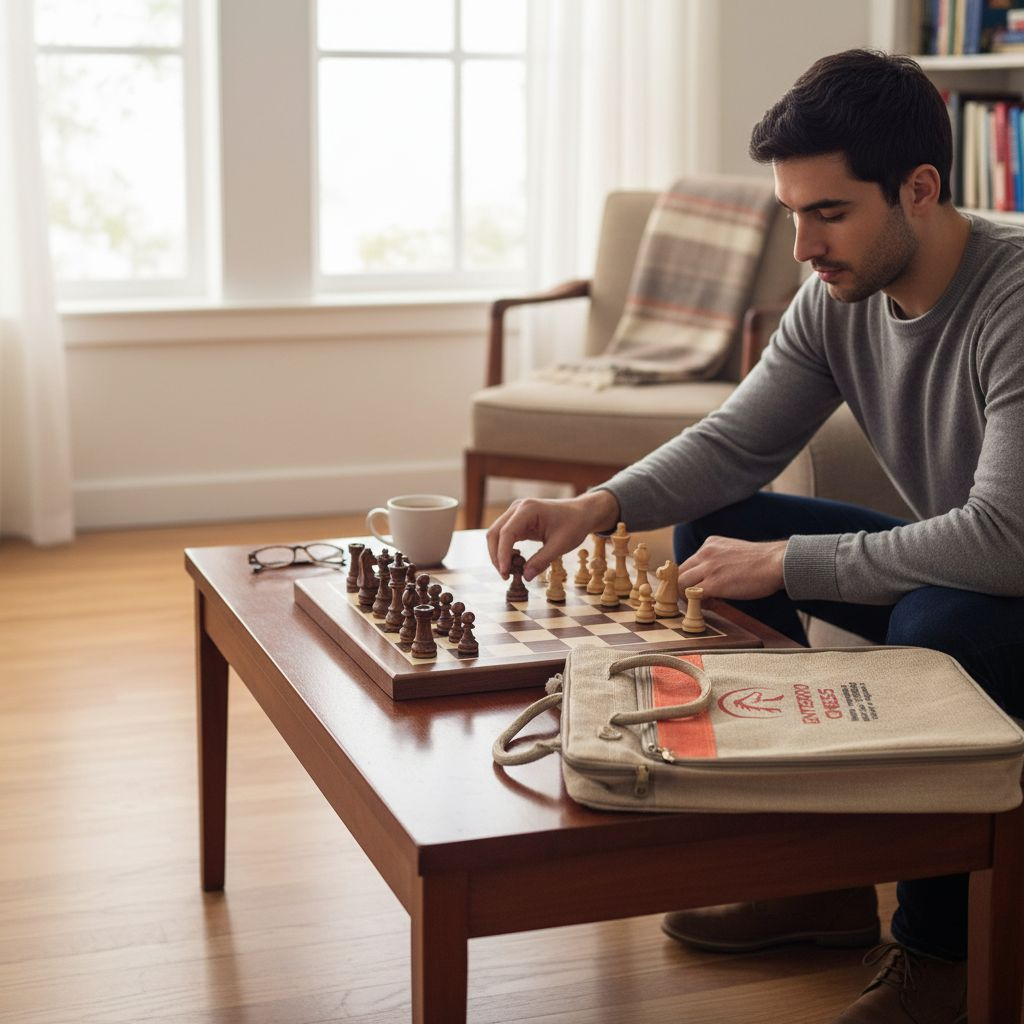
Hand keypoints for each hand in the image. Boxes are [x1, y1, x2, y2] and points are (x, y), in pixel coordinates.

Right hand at [486, 490, 619, 580]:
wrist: (581, 513)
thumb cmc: (574, 525)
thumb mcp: (561, 545)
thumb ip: (542, 561)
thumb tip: (525, 577)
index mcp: (528, 509)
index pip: (506, 533)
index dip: (502, 554)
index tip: (505, 573)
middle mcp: (517, 508)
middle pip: (495, 533)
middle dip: (496, 556)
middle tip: (505, 576)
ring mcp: (515, 513)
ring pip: (496, 535)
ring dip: (499, 554)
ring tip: (510, 572)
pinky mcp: (517, 521)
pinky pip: (504, 537)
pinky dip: (505, 550)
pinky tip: (516, 562)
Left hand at [677, 537, 786, 600]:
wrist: (777, 563)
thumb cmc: (762, 562)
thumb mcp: (733, 552)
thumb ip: (719, 560)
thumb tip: (710, 578)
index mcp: (710, 544)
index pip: (688, 562)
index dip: (690, 578)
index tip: (697, 587)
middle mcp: (705, 553)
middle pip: (679, 572)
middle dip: (683, 587)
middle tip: (695, 598)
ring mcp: (708, 567)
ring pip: (681, 583)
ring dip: (687, 596)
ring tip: (703, 602)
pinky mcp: (714, 583)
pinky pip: (692, 594)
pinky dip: (697, 603)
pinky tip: (711, 605)